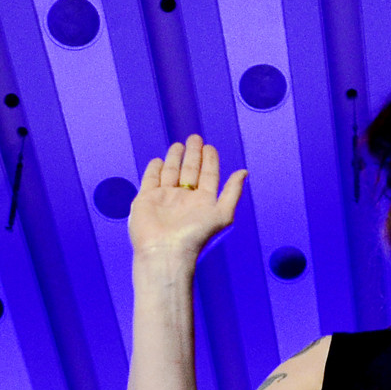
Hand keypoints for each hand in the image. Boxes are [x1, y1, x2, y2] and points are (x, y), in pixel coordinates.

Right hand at [128, 135, 246, 263]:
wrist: (164, 251)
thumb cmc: (195, 235)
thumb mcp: (222, 213)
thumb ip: (232, 192)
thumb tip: (244, 172)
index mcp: (202, 201)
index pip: (208, 176)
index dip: (210, 161)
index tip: (209, 146)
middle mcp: (184, 199)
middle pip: (190, 171)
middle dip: (193, 155)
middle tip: (195, 138)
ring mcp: (165, 198)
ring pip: (171, 173)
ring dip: (175, 159)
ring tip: (178, 145)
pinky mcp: (146, 199)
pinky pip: (150, 180)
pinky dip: (154, 170)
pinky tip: (158, 161)